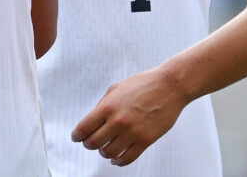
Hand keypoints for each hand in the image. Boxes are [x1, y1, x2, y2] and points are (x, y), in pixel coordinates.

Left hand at [71, 67, 187, 165]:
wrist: (170, 86)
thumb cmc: (144, 84)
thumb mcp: (116, 88)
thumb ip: (103, 105)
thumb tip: (93, 121)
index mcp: (108, 106)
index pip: (84, 128)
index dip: (77, 135)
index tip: (76, 137)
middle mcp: (118, 121)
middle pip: (93, 143)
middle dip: (88, 144)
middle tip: (90, 142)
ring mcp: (132, 132)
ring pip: (108, 153)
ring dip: (103, 152)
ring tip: (105, 148)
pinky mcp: (145, 140)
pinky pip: (127, 158)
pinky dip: (118, 162)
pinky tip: (116, 159)